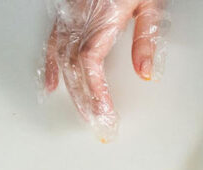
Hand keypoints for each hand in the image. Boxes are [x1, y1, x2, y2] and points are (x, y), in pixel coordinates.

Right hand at [42, 0, 165, 141]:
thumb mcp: (152, 5)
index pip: (91, 62)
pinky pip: (51, 41)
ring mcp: (68, 13)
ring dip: (72, 89)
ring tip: (84, 114)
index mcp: (102, 15)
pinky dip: (50, 65)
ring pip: (61, 57)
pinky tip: (52, 85)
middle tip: (98, 125)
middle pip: (74, 66)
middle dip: (85, 99)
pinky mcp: (64, 11)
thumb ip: (146, 39)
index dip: (95, 91)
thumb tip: (145, 73)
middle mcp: (80, 15)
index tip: (105, 113)